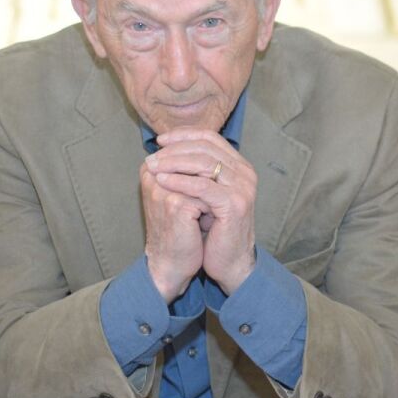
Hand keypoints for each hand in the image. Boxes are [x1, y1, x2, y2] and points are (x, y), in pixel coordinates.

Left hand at [145, 127, 256, 294]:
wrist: (229, 261)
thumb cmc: (215, 230)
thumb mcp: (206, 194)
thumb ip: (196, 171)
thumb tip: (166, 149)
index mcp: (239, 166)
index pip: (210, 138)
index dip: (183, 135)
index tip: (160, 140)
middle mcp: (245, 173)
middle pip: (205, 147)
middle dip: (175, 148)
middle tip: (153, 154)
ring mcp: (242, 187)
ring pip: (203, 163)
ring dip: (173, 162)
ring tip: (152, 166)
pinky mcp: (234, 203)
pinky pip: (203, 186)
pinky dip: (180, 181)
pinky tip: (162, 181)